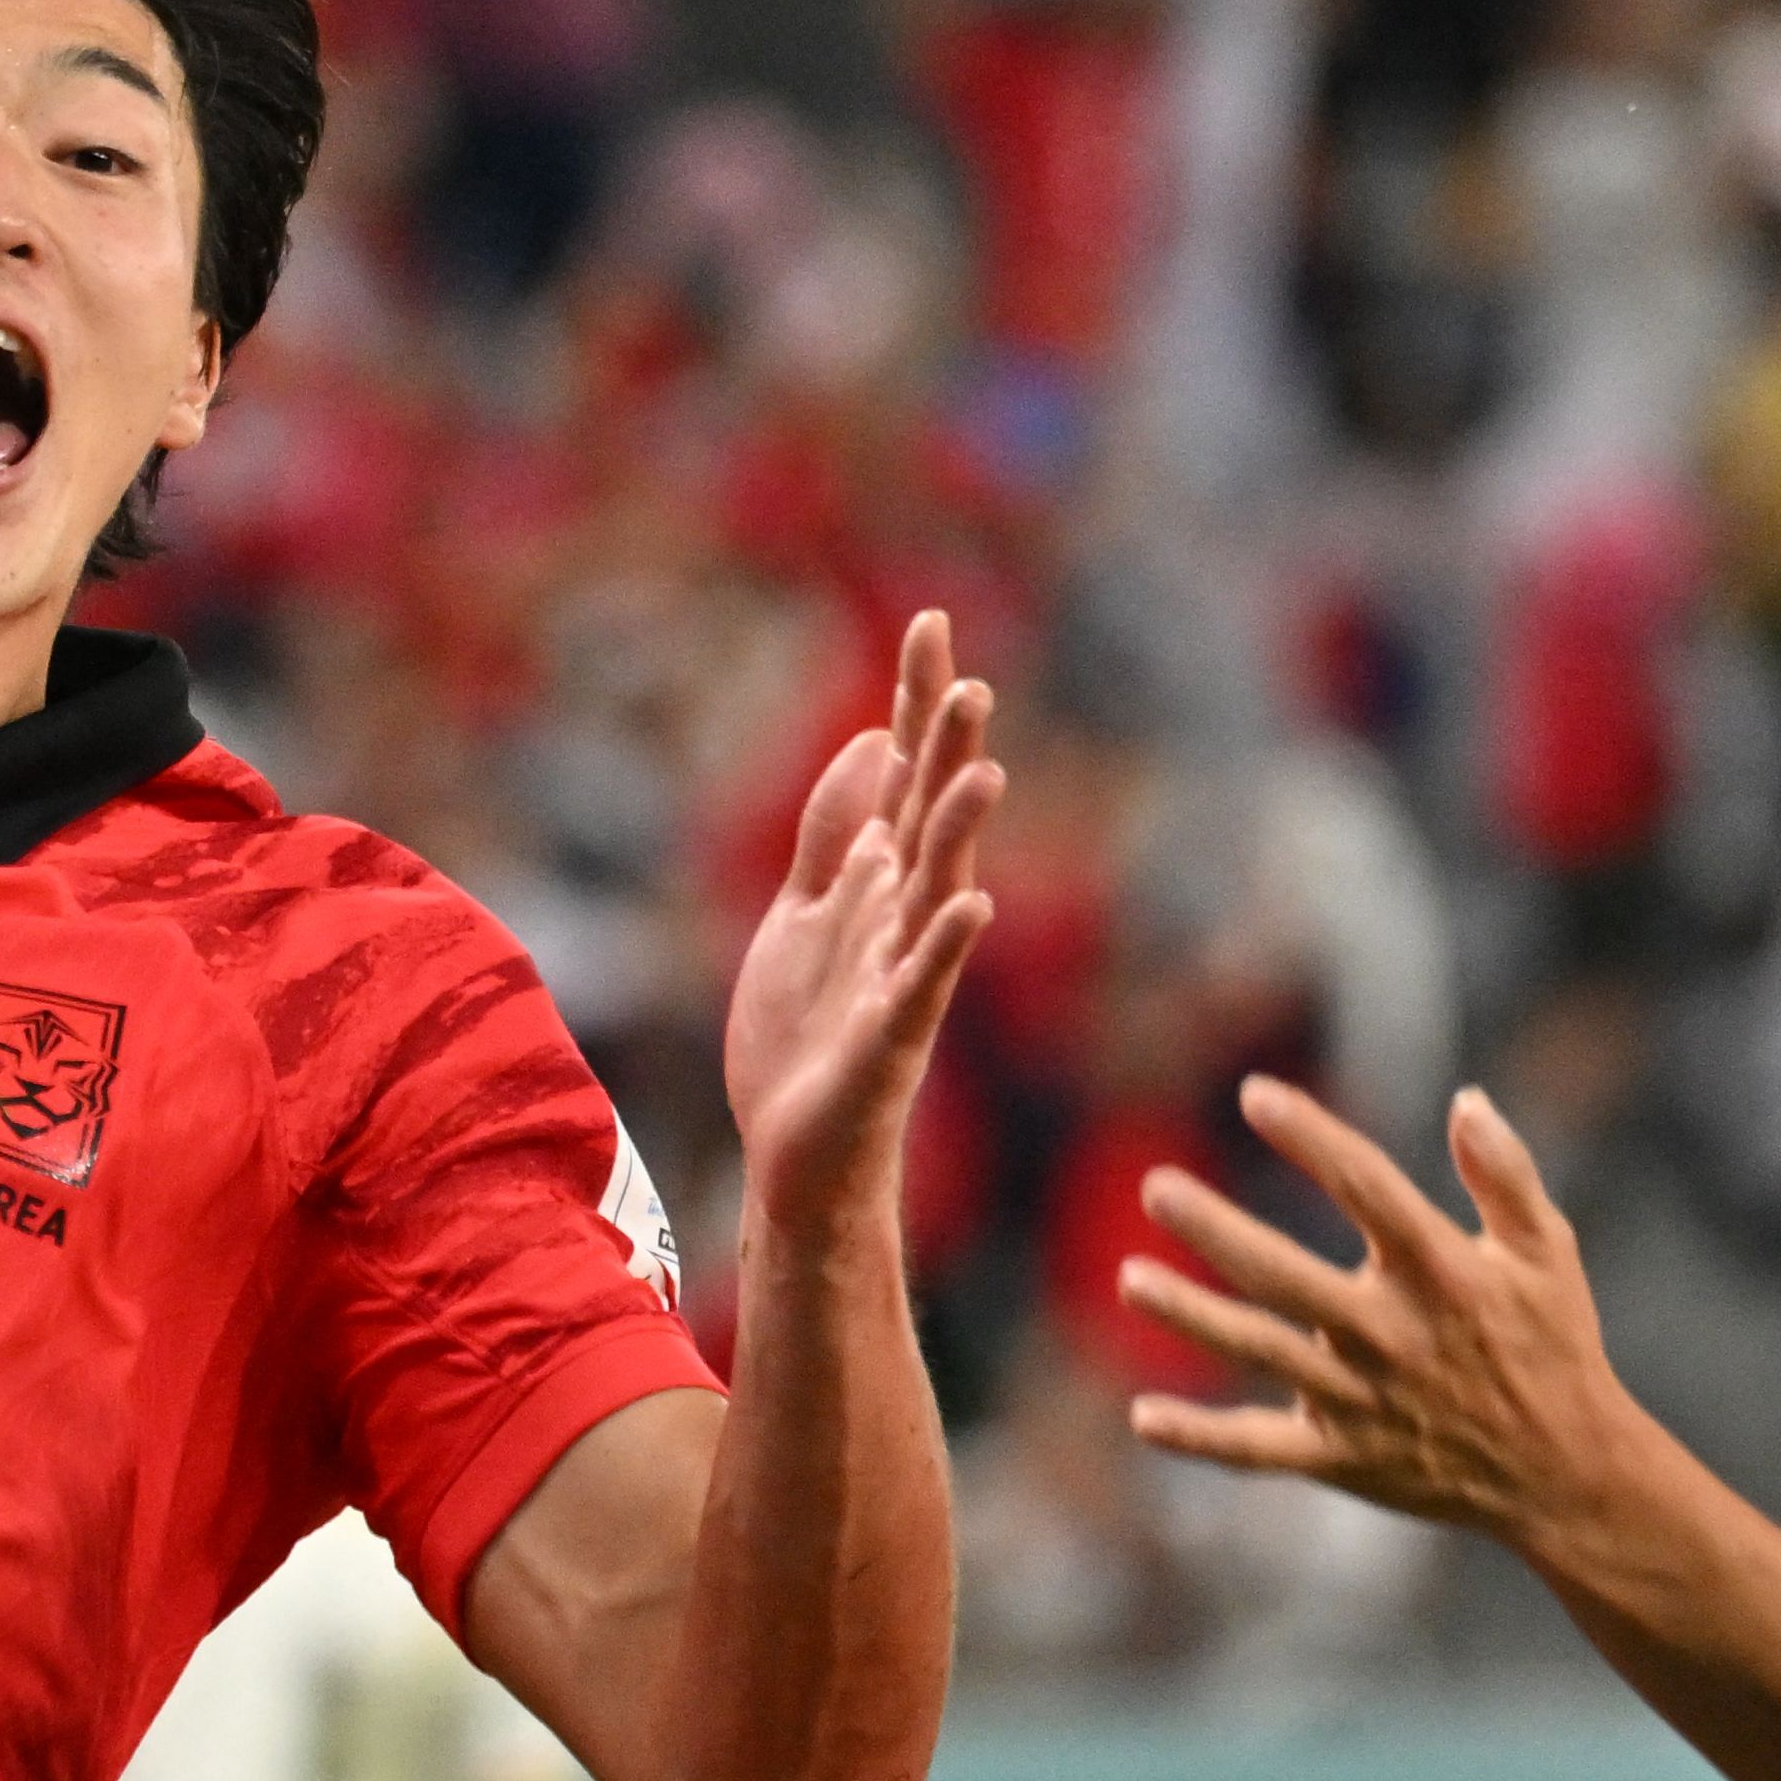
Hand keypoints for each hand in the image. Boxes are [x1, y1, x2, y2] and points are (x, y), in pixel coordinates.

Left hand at [723, 611, 1000, 1236]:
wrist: (799, 1156)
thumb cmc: (807, 1041)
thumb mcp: (803, 915)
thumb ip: (831, 834)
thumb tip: (870, 746)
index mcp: (879, 886)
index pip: (905, 777)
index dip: (915, 705)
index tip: (928, 624)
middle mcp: (903, 920)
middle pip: (931, 818)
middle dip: (948, 751)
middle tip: (969, 679)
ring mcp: (902, 979)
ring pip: (938, 891)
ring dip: (959, 833)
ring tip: (982, 771)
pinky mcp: (888, 1041)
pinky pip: (924, 987)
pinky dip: (944, 947)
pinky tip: (969, 904)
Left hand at [1120, 1076, 1635, 1550]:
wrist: (1564, 1473)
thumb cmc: (1554, 1345)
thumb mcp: (1547, 1252)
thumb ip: (1506, 1174)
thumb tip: (1466, 1099)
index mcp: (1442, 1272)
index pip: (1366, 1188)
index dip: (1310, 1137)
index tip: (1255, 1094)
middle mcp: (1390, 1332)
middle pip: (1285, 1273)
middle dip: (1217, 1230)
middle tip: (1155, 1188)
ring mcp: (1359, 1398)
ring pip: (1260, 1351)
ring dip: (1190, 1317)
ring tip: (1128, 1278)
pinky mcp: (1341, 1455)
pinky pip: (1259, 1449)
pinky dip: (1201, 1438)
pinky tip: (1143, 1416)